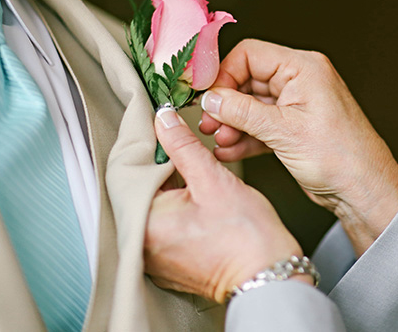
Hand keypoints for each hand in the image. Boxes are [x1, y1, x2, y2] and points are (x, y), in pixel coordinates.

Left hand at [144, 108, 307, 302]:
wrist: (268, 276)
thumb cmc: (247, 237)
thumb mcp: (213, 178)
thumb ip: (183, 145)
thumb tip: (164, 120)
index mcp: (143, 222)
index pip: (129, 169)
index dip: (147, 142)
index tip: (160, 125)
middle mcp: (140, 244)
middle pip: (138, 188)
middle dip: (158, 163)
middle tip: (179, 143)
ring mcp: (152, 257)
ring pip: (149, 205)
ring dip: (165, 185)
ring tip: (190, 172)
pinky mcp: (166, 263)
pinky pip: (159, 225)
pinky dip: (172, 207)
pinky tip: (191, 197)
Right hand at [199, 39, 397, 254]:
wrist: (363, 190)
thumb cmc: (342, 157)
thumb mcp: (284, 132)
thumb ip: (242, 112)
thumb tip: (211, 99)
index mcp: (305, 68)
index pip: (251, 54)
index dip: (224, 73)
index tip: (207, 96)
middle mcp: (301, 82)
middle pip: (248, 79)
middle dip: (226, 103)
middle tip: (209, 123)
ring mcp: (297, 106)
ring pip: (252, 105)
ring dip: (232, 123)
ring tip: (219, 139)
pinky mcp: (294, 129)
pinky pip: (261, 125)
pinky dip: (245, 137)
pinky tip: (229, 151)